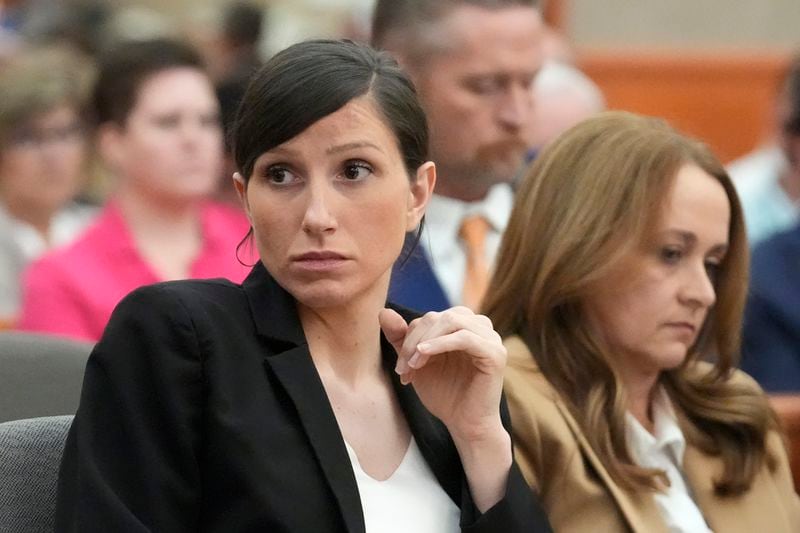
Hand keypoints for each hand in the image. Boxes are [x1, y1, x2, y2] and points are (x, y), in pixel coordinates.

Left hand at [378, 307, 506, 442]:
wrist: (464, 425)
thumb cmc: (444, 394)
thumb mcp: (416, 363)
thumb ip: (401, 338)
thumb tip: (384, 312)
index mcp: (463, 326)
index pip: (429, 318)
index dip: (409, 338)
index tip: (400, 367)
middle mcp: (479, 327)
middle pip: (438, 317)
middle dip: (414, 340)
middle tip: (403, 368)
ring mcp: (490, 338)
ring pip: (451, 321)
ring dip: (425, 341)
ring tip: (412, 366)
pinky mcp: (495, 353)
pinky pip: (465, 338)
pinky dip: (441, 343)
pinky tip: (424, 354)